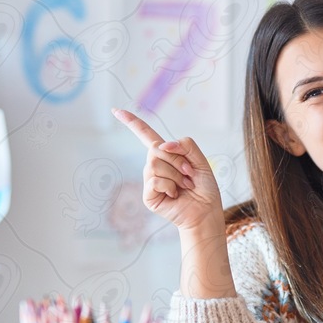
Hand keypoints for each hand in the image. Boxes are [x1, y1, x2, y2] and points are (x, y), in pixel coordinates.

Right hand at [113, 108, 223, 233]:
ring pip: (155, 164)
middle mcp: (154, 166)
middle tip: (189, 175)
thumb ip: (186, 145)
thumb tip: (162, 145)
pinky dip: (169, 186)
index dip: (132, 122)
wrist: (205, 211)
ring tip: (184, 186)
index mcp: (166, 155)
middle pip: (156, 149)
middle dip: (177, 160)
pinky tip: (174, 194)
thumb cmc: (204, 188)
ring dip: (175, 175)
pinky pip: (154, 180)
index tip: (116, 111)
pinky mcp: (148, 195)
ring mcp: (150, 180)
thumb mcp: (201, 160)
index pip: (146, 135)